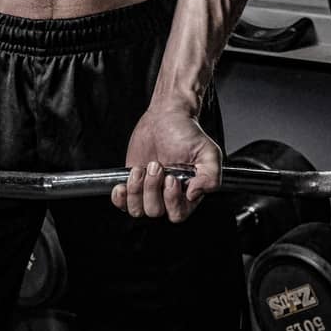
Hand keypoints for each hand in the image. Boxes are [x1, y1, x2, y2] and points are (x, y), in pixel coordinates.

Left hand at [110, 104, 221, 221]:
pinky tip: (124, 184)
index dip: (171, 199)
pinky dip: (120, 198)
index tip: (171, 178)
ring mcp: (149, 190)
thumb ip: (210, 176)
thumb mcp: (208, 152)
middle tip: (156, 165)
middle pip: (155, 211)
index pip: (177, 214)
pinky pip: (122, 203)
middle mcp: (167, 195)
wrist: (166, 117)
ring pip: (137, 210)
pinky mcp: (133, 183)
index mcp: (187, 192)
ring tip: (140, 169)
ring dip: (135, 190)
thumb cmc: (186, 133)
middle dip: (152, 188)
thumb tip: (194, 194)